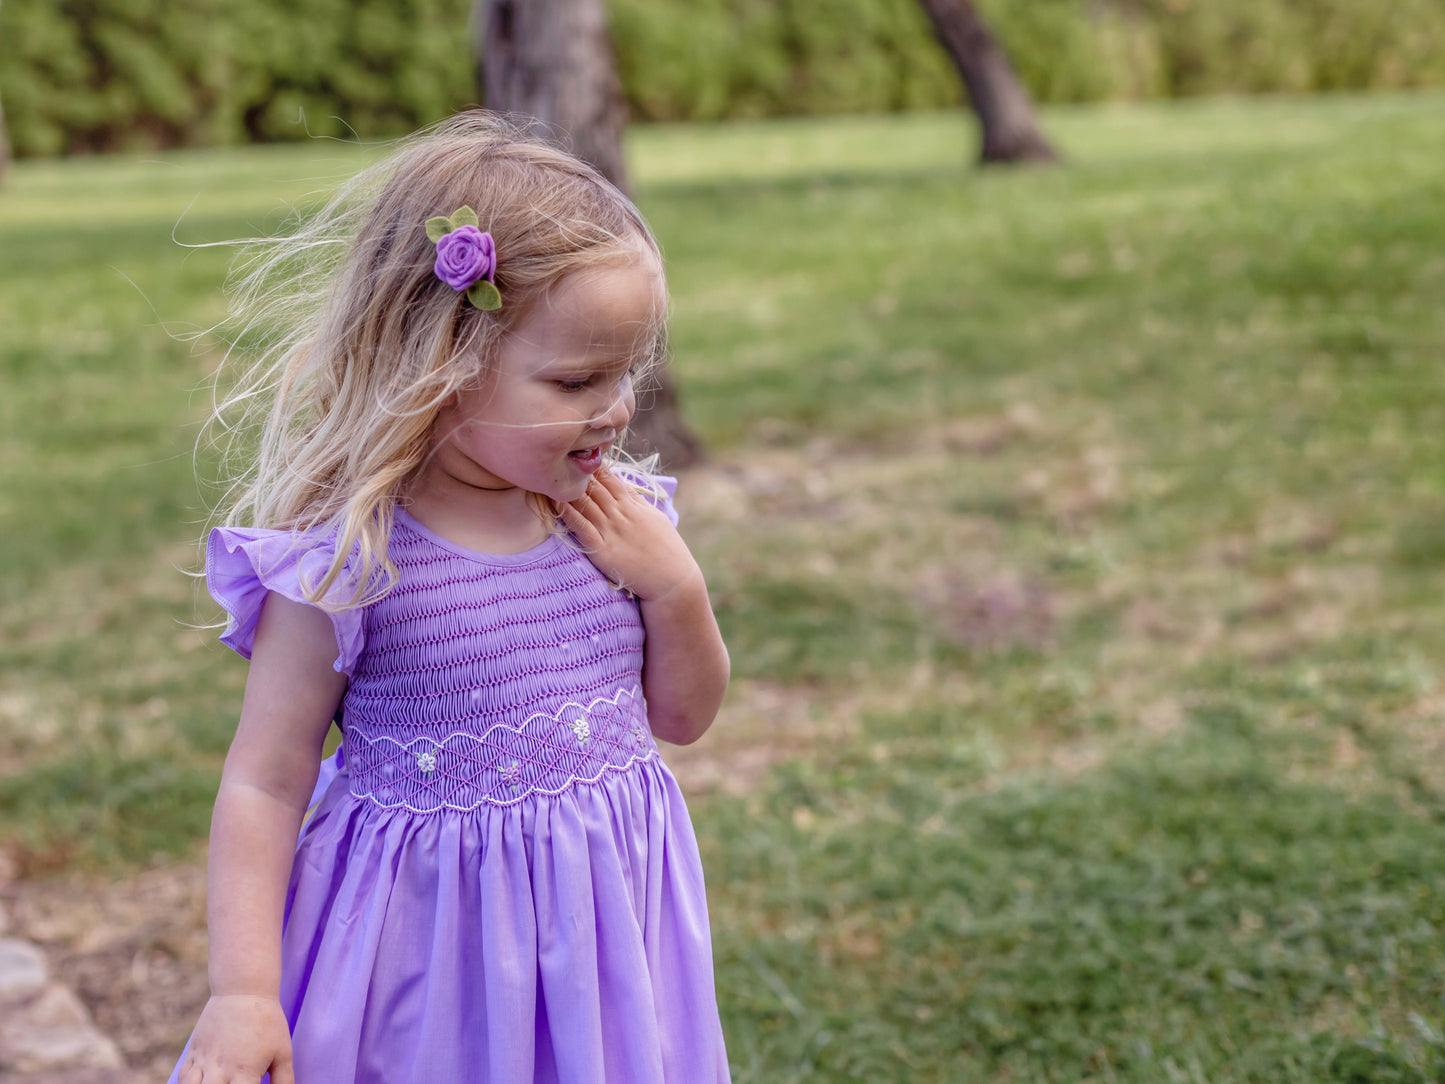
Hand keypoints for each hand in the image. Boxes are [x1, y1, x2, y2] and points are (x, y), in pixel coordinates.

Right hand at [178, 994, 293, 1083]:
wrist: (243, 990)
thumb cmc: (267, 1021)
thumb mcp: (283, 1051)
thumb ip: (285, 1080)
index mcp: (246, 1073)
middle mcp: (221, 1071)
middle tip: (233, 1083)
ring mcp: (204, 1061)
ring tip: (217, 1082)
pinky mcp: (194, 1052)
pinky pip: (183, 1078)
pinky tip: (200, 1083)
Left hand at [559, 468, 701, 601]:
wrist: (672, 579)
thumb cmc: (667, 550)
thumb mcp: (655, 518)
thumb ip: (636, 501)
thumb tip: (624, 485)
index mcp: (633, 505)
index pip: (610, 479)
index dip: (594, 466)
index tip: (579, 454)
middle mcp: (620, 514)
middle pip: (594, 487)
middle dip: (576, 473)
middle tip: (558, 457)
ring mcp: (611, 531)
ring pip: (585, 504)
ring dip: (567, 489)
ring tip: (550, 474)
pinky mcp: (603, 550)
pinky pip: (582, 528)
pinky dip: (569, 514)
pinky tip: (557, 503)